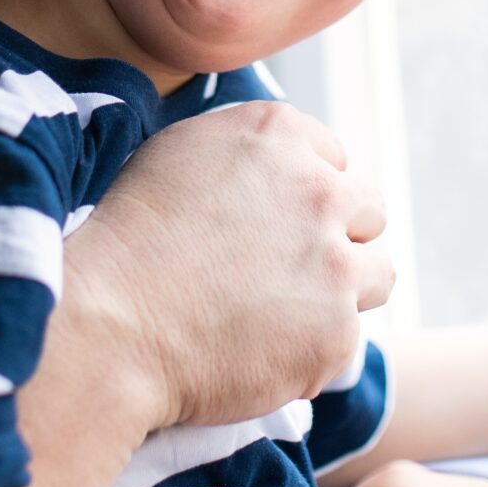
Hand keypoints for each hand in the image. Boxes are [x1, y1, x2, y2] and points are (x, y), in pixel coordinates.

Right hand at [64, 101, 393, 429]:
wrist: (109, 326)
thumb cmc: (129, 241)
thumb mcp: (183, 154)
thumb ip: (250, 154)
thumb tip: (281, 170)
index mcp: (280, 135)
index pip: (334, 158)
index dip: (303, 194)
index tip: (272, 224)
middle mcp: (320, 190)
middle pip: (368, 210)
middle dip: (336, 237)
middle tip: (282, 270)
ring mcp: (335, 264)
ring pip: (378, 274)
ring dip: (342, 291)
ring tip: (283, 313)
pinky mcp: (337, 333)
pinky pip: (346, 339)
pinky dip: (313, 349)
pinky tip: (261, 351)